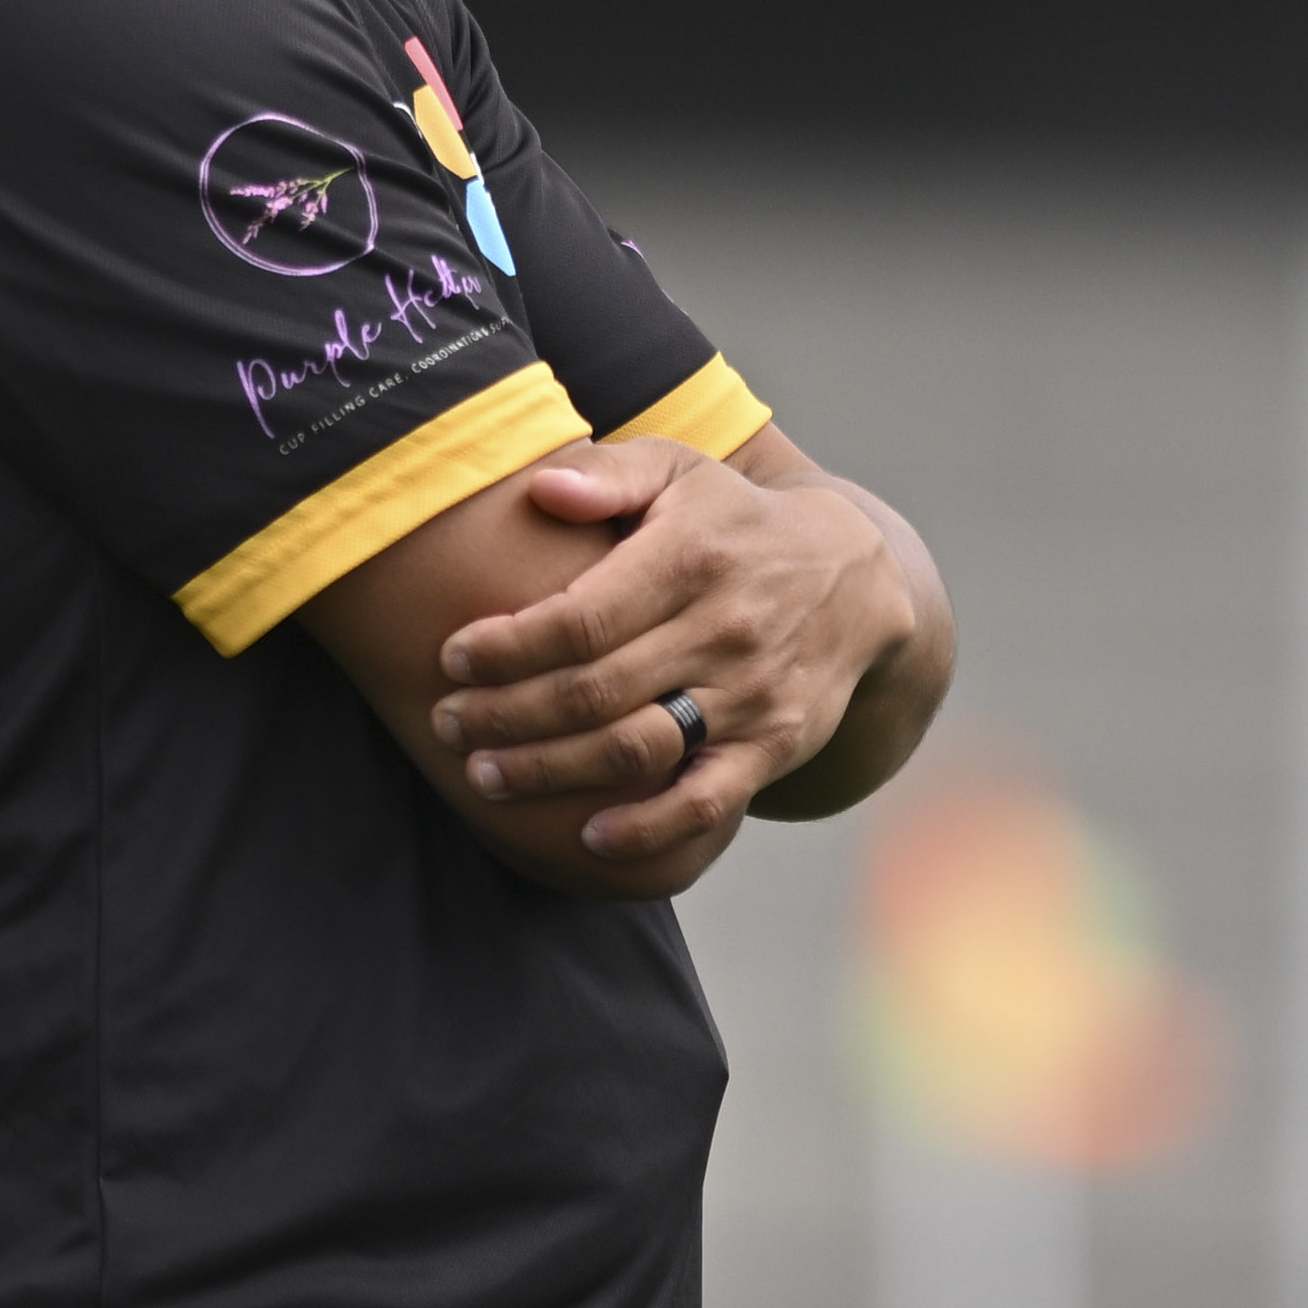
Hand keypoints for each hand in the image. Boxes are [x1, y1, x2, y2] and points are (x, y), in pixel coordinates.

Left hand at [424, 432, 946, 886]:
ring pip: (638, 747)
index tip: (452, 660)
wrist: (857, 581)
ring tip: (488, 775)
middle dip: (508, 715)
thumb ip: (609, 474)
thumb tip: (541, 488)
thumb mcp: (681, 472)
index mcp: (690, 558)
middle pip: (595, 690)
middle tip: (451, 725)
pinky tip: (591, 835)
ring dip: (553, 770)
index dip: (508, 646)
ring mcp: (751, 694)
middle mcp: (723, 629)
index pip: (581, 618)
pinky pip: (708, 800)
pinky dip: (649, 827)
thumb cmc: (733, 522)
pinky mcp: (774, 746)